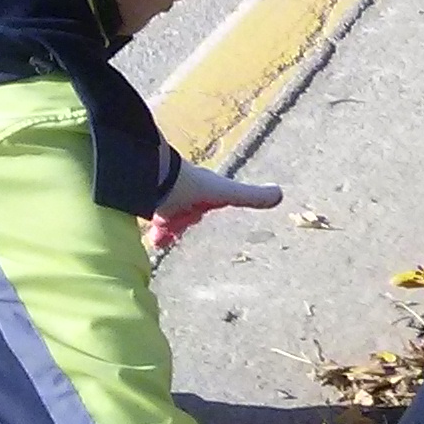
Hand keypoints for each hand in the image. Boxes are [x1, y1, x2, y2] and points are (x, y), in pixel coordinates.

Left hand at [144, 157, 281, 254]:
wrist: (154, 179)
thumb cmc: (190, 186)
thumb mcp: (224, 193)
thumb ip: (250, 196)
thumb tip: (281, 194)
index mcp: (198, 191)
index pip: (200, 204)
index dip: (197, 213)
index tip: (196, 217)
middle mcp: (178, 193)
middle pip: (179, 212)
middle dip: (176, 224)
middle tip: (171, 236)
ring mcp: (159, 199)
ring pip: (162, 218)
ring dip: (161, 230)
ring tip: (157, 243)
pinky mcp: (142, 206)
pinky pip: (144, 222)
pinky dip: (148, 233)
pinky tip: (145, 244)